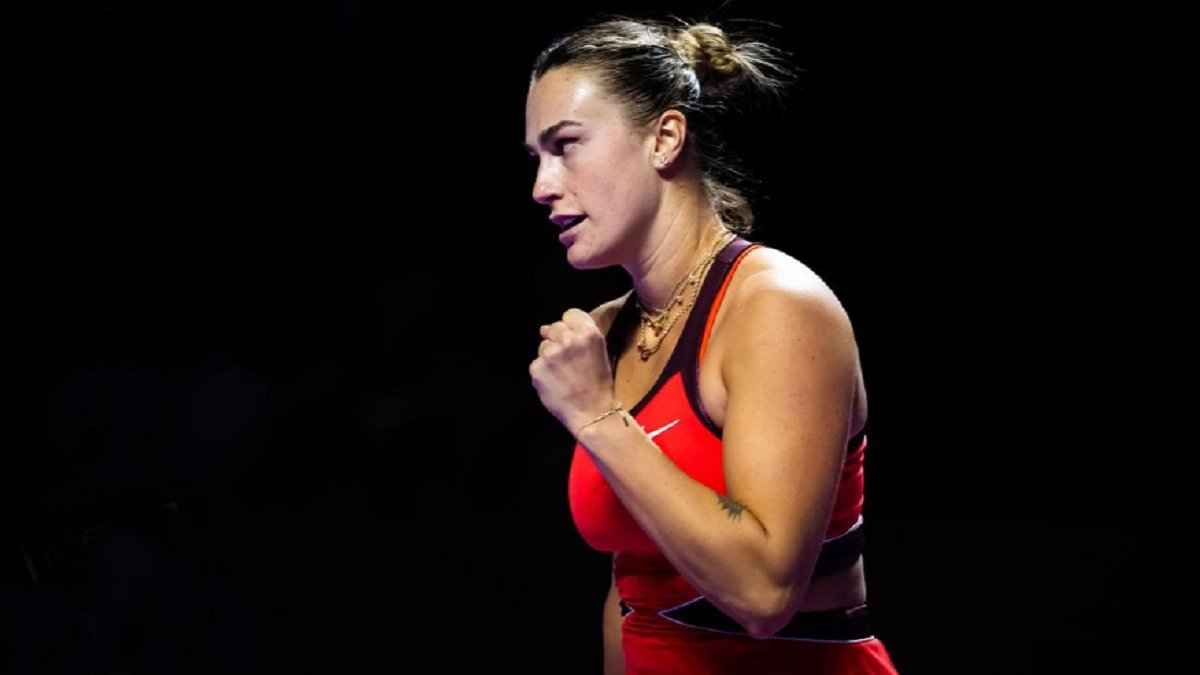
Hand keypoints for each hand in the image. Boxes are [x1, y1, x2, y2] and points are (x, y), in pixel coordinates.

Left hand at [530, 308, 617, 433]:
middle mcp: (568, 339)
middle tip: (568, 361)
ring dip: (550, 357)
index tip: (574, 339)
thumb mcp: (599, 352)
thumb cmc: (598, 384)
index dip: (571, 326)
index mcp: (588, 333)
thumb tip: (545, 329)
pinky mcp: (537, 368)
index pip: (570, 314)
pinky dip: (543, 372)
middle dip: (558, 340)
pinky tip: (555, 383)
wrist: (592, 412)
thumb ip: (578, 336)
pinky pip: (536, 364)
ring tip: (564, 375)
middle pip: (555, 328)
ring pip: (543, 346)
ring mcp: (550, 353)